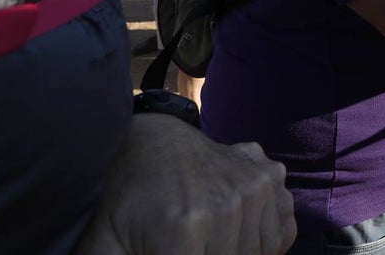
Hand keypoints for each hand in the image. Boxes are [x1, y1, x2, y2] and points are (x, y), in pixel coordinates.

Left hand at [75, 114, 295, 254]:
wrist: (146, 140)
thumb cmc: (120, 200)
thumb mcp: (103, 248)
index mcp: (185, 228)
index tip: (165, 249)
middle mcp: (230, 204)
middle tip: (180, 244)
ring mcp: (255, 187)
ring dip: (234, 253)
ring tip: (201, 241)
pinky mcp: (269, 177)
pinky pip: (282, 232)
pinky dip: (264, 241)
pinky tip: (232, 231)